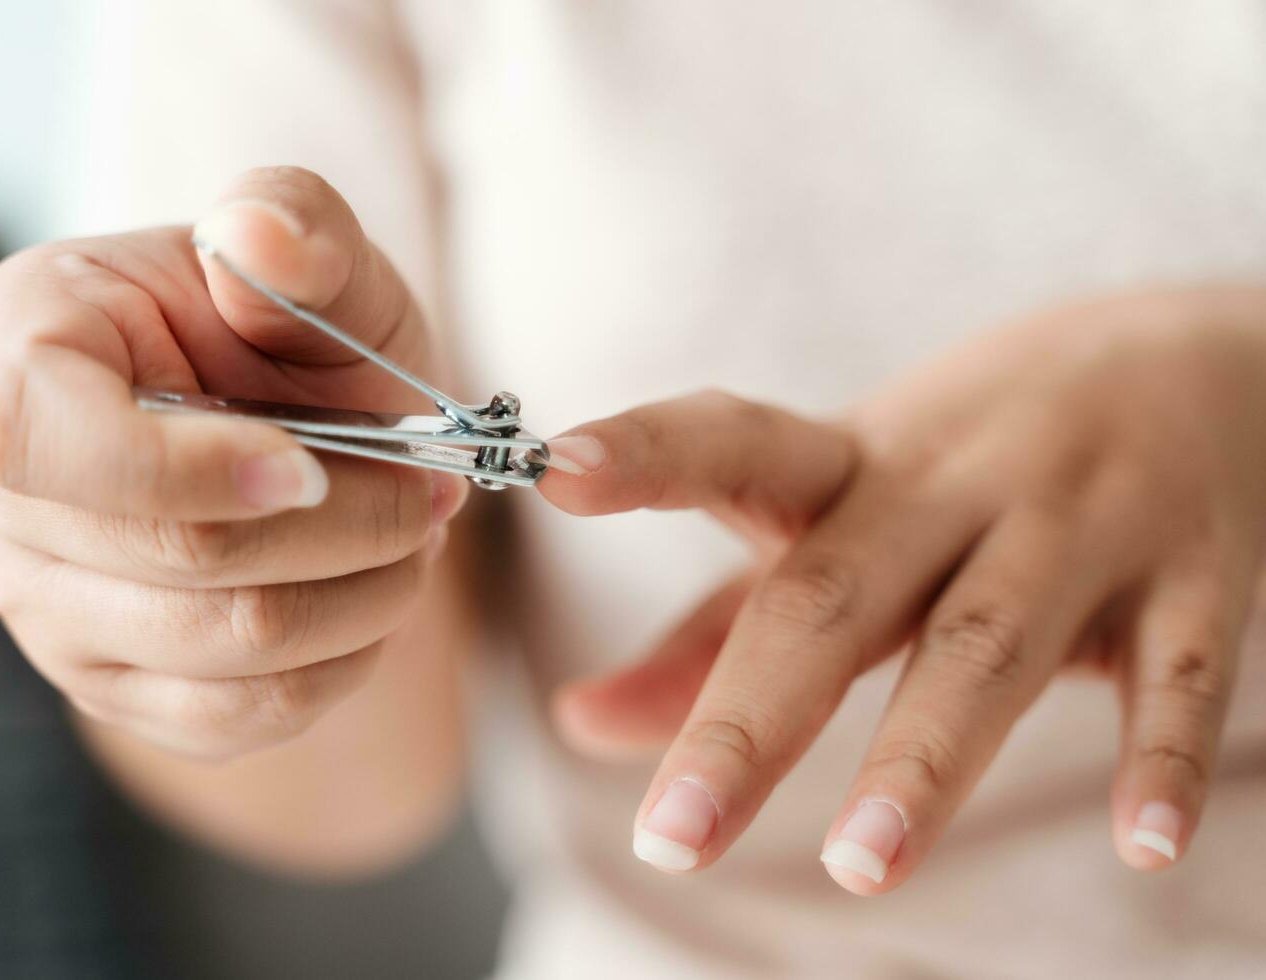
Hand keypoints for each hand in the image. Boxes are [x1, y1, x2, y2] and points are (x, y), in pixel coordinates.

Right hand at [0, 167, 466, 757]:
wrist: (283, 418)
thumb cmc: (283, 325)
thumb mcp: (307, 248)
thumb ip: (294, 222)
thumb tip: (262, 234)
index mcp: (10, 356)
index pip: (45, 443)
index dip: (194, 468)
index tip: (317, 464)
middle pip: (180, 560)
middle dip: (349, 526)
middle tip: (432, 490)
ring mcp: (48, 609)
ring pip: (229, 652)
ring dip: (367, 594)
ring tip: (414, 534)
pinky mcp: (115, 687)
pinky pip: (245, 717)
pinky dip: (344, 661)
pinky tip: (370, 594)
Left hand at [538, 287, 1265, 891]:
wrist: (1197, 359)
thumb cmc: (967, 463)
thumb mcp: (840, 513)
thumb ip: (711, 626)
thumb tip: (576, 724)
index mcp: (851, 463)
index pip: (736, 443)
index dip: (648, 453)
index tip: (555, 471)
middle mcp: (955, 481)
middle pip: (838, 593)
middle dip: (753, 715)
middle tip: (674, 835)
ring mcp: (1080, 521)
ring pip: (990, 641)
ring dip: (926, 758)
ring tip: (859, 867)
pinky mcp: (1195, 573)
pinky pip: (1184, 669)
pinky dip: (1165, 755)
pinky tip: (1144, 845)